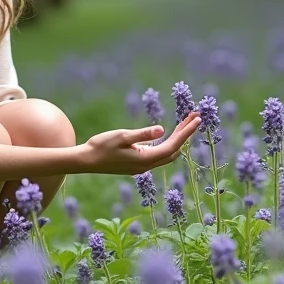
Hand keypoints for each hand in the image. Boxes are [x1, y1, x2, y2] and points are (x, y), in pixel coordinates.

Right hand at [78, 111, 201, 175]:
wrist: (86, 161)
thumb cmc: (101, 146)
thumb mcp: (122, 136)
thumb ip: (143, 134)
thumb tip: (161, 129)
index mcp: (146, 159)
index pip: (173, 145)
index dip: (187, 132)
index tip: (197, 119)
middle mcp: (147, 165)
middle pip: (174, 150)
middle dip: (186, 133)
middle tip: (194, 117)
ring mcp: (142, 166)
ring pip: (167, 153)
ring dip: (178, 138)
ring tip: (184, 123)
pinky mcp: (137, 164)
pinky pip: (158, 154)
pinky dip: (167, 143)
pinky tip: (167, 134)